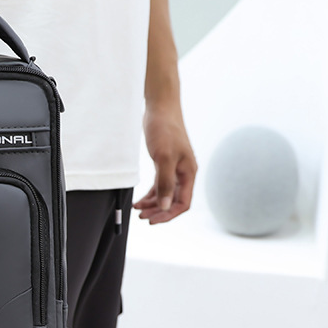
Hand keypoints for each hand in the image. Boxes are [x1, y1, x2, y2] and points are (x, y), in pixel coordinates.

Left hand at [134, 108, 196, 223]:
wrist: (160, 108)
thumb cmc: (164, 130)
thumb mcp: (163, 158)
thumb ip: (165, 183)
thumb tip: (166, 206)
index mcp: (189, 173)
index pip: (183, 203)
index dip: (168, 214)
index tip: (152, 220)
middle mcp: (184, 173)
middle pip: (174, 201)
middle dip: (159, 211)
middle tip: (142, 218)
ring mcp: (174, 168)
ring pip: (165, 194)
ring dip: (153, 204)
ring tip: (138, 211)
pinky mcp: (164, 163)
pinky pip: (159, 185)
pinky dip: (150, 194)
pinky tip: (140, 200)